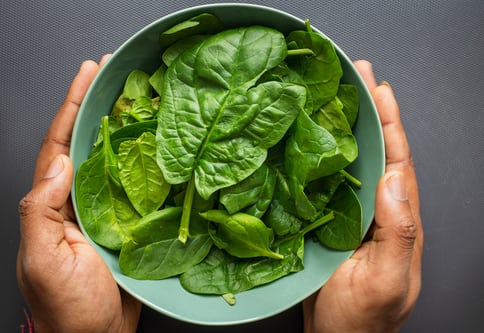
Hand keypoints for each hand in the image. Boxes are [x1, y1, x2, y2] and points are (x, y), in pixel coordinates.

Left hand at [17, 56, 141, 332]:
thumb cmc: (67, 306)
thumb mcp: (41, 259)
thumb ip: (41, 211)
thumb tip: (58, 163)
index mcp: (54, 202)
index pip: (60, 143)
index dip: (72, 106)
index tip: (89, 74)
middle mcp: (79, 199)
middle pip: (88, 142)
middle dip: (98, 105)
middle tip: (117, 73)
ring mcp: (105, 209)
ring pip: (116, 159)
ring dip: (126, 127)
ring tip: (141, 97)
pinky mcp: (129, 222)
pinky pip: (139, 184)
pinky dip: (148, 161)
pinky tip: (161, 145)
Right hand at [303, 60, 422, 332]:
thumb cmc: (361, 320)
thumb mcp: (386, 280)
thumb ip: (399, 232)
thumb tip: (396, 179)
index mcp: (398, 219)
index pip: (397, 160)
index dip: (389, 122)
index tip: (378, 88)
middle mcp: (377, 209)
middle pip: (376, 151)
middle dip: (369, 111)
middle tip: (356, 75)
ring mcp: (352, 214)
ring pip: (351, 161)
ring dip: (344, 127)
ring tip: (333, 95)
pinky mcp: (328, 221)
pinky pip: (326, 181)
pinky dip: (320, 155)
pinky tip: (308, 139)